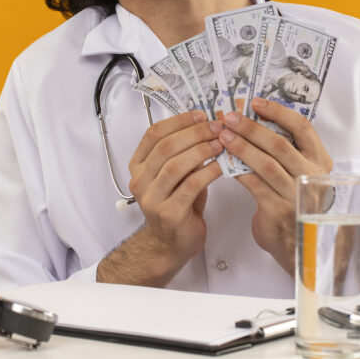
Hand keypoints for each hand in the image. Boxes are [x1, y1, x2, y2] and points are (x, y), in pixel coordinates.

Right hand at [97, 110, 223, 286]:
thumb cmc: (177, 203)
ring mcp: (151, 199)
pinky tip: (221, 165)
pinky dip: (208, 172)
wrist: (171, 244)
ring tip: (221, 143)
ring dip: (201, 150)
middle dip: (194, 133)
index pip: (153, 134)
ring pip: (175, 165)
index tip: (201, 114)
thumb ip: (183, 152)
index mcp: (138, 165)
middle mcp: (140, 181)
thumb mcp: (175, 174)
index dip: (179, 121)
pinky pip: (190, 186)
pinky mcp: (169, 214)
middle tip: (217, 127)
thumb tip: (208, 124)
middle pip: (165, 147)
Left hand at [217, 98, 332, 273]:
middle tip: (231, 117)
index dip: (278, 112)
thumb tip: (254, 118)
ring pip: (265, 164)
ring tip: (223, 135)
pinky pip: (253, 184)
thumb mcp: (300, 172)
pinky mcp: (277, 211)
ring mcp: (296, 195)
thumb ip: (286, 150)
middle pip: (280, 144)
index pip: (302, 128)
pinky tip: (224, 161)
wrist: (297, 243)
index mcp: (320, 160)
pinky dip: (237, 171)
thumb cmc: (294, 200)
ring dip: (242, 147)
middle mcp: (312, 176)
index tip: (256, 102)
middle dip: (252, 127)